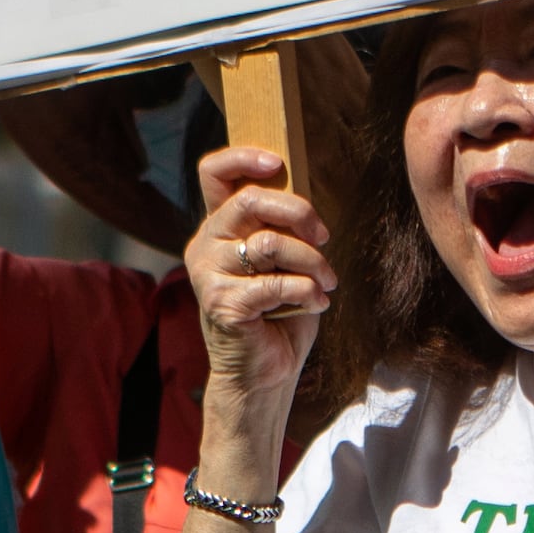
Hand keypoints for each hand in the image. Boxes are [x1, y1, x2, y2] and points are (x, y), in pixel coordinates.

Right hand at [184, 145, 328, 455]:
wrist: (264, 375)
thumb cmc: (279, 313)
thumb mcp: (284, 260)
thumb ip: (282, 228)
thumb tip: (304, 203)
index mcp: (219, 226)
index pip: (214, 172)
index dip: (243, 157)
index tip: (277, 162)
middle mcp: (206, 244)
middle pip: (250, 199)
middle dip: (300, 213)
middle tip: (324, 237)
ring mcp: (208, 274)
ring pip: (271, 242)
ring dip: (313, 261)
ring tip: (327, 282)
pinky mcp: (219, 304)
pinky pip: (275, 283)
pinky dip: (307, 292)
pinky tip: (316, 304)